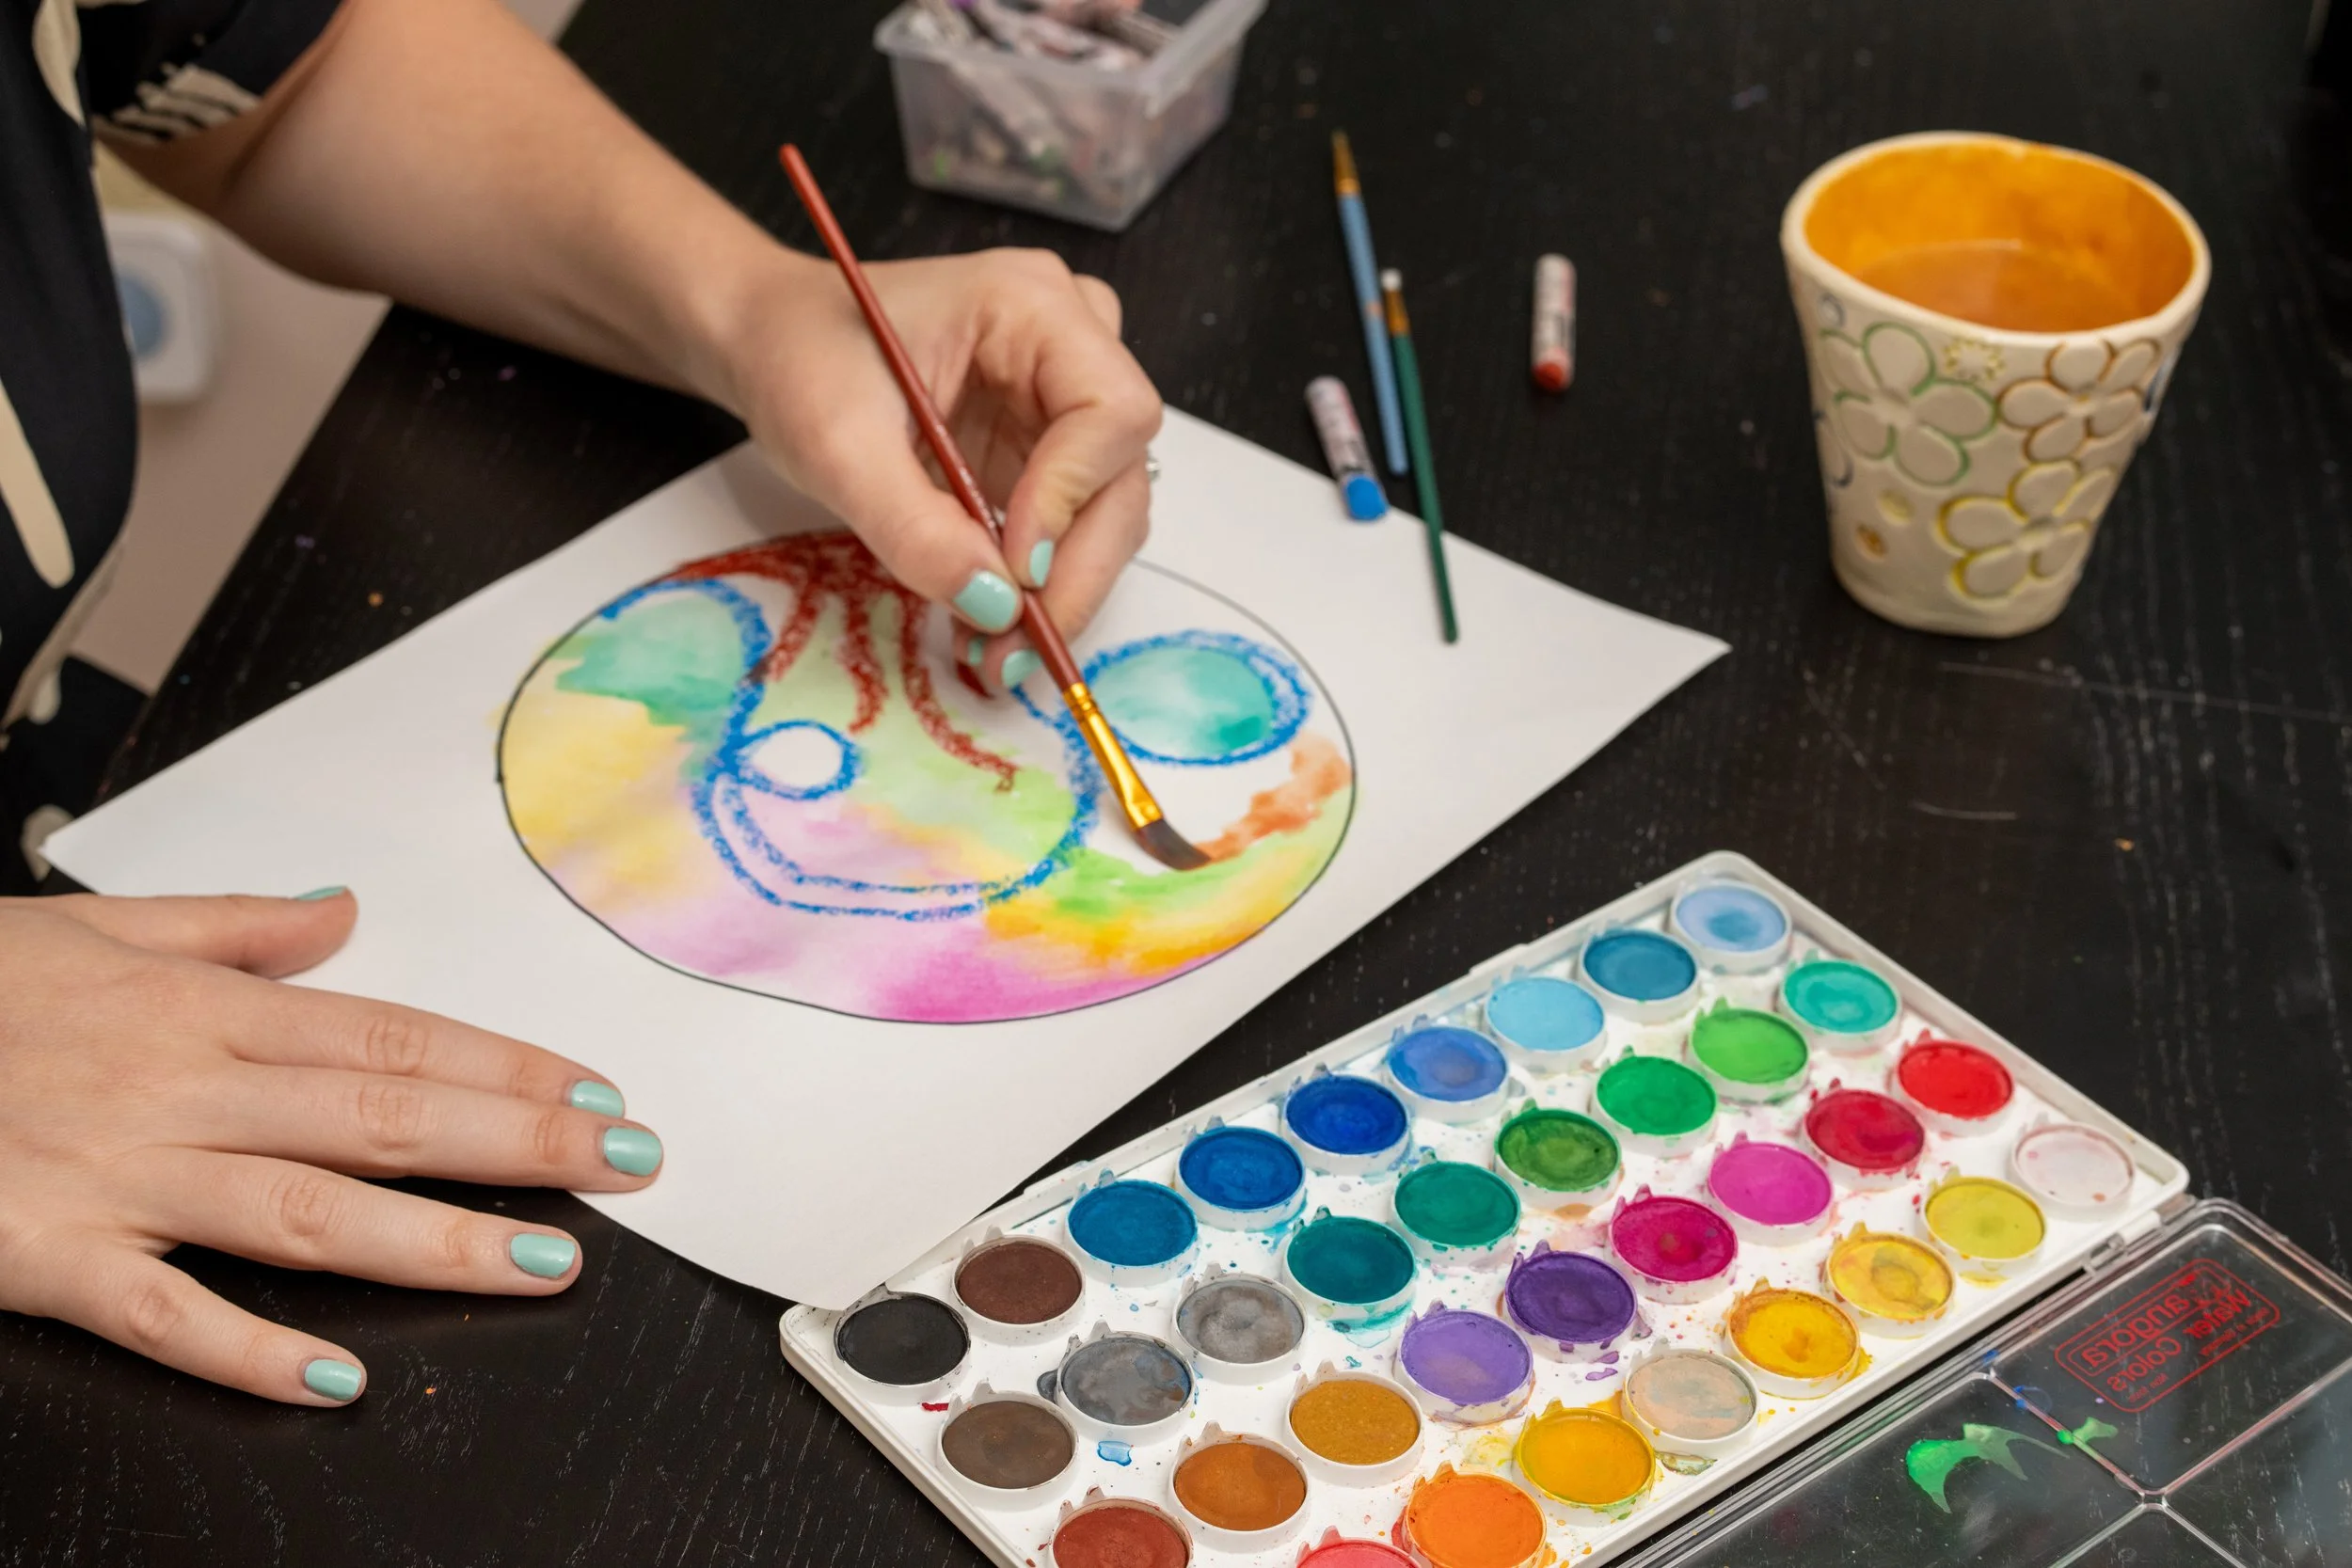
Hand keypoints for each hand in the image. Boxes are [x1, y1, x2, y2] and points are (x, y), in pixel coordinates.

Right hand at [0, 890, 660, 1405]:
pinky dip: (251, 1351)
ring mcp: (122, 1179)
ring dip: (435, 1244)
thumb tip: (342, 912)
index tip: (594, 1089)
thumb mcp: (95, 926)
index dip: (503, 1064)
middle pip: (381, 1117)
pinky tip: (340, 1380)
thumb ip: (231, 926)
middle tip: (624, 1165)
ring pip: (309, 1213)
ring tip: (545, 1265)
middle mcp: (182, 1089)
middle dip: (517, 1144)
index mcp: (203, 1012)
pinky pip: (166, 1314)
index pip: (391, 1035)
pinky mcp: (51, 1259)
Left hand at [722, 247, 1162, 692]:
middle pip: (1120, 475)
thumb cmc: (798, 359)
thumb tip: (995, 607)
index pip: (1110, 410)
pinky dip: (1036, 588)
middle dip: (1072, 574)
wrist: (770, 344)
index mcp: (1033, 306)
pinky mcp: (1044, 454)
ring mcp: (1062, 404)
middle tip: (1012, 652)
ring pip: (1106, 513)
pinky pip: (1069, 530)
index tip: (1015, 570)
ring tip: (992, 655)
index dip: (1072, 498)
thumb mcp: (837, 445)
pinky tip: (989, 627)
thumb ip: (914, 527)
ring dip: (1059, 594)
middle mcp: (1070, 349)